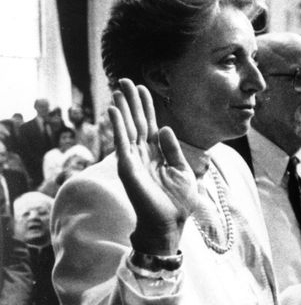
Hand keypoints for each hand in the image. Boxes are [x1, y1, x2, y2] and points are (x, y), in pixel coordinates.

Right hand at [108, 79, 198, 255]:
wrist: (169, 224)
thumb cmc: (177, 202)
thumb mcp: (182, 171)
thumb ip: (173, 149)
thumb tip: (166, 128)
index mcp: (158, 154)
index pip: (151, 125)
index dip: (147, 107)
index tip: (144, 88)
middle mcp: (144, 154)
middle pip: (137, 122)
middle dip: (131, 101)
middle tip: (124, 80)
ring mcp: (134, 160)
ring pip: (127, 128)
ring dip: (122, 108)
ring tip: (118, 88)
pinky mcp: (128, 167)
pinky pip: (121, 142)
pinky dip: (117, 125)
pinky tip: (113, 110)